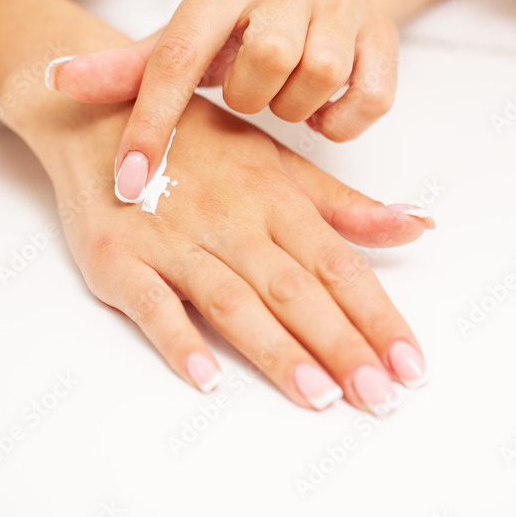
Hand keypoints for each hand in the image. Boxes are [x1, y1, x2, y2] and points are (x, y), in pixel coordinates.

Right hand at [27, 94, 429, 415]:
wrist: (98, 118)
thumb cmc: (197, 145)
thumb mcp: (276, 162)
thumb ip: (343, 204)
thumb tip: (416, 225)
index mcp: (274, 198)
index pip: (338, 265)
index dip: (377, 317)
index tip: (411, 364)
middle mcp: (230, 220)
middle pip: (294, 290)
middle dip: (340, 345)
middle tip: (378, 397)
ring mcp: (172, 241)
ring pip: (233, 301)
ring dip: (276, 350)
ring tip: (318, 397)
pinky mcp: (118, 259)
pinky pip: (151, 303)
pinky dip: (178, 337)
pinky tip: (207, 377)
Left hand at [45, 0, 399, 203]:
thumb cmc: (244, 19)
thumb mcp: (187, 34)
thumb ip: (129, 65)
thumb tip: (54, 80)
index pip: (177, 55)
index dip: (151, 124)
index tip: (131, 182)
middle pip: (260, 65)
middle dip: (252, 98)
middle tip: (256, 91)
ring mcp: (341, 0)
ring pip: (315, 79)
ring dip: (295, 108)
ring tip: (288, 95)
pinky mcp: (384, 32)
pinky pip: (367, 100)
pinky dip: (342, 121)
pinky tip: (325, 106)